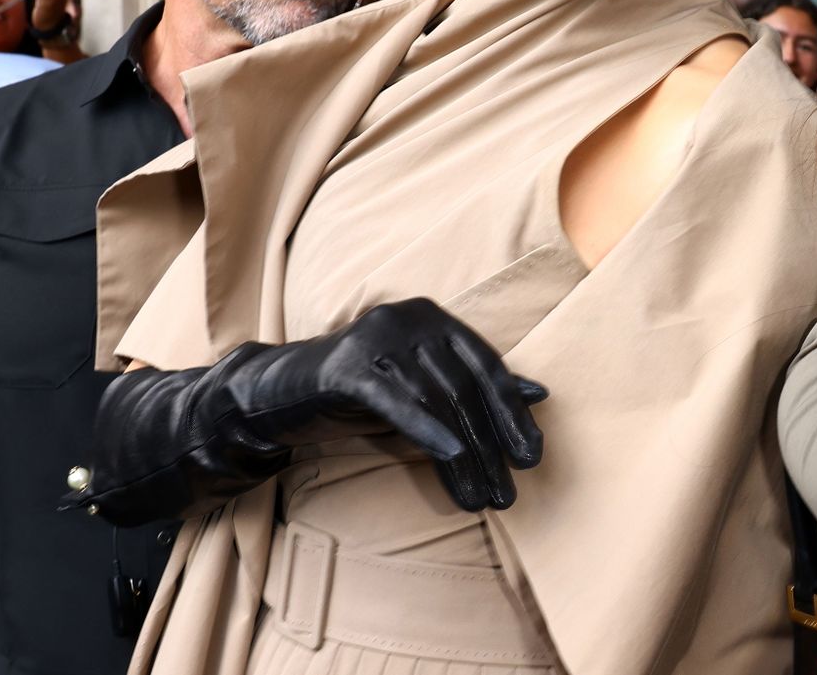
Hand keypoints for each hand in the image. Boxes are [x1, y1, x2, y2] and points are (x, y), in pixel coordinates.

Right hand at [82, 298, 547, 524]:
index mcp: (435, 318)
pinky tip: (453, 457)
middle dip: (493, 443)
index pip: (486, 367)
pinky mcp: (347, 365)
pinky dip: (428, 429)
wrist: (276, 394)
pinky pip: (396, 401)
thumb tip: (540, 394)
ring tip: (482, 498)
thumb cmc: (361, 391)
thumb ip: (476, 385)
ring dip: (466, 456)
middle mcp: (411, 318)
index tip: (533, 456)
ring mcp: (378, 337)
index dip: (511, 414)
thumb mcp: (423, 388)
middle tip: (510, 490)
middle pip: (465, 387)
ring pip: (436, 401)